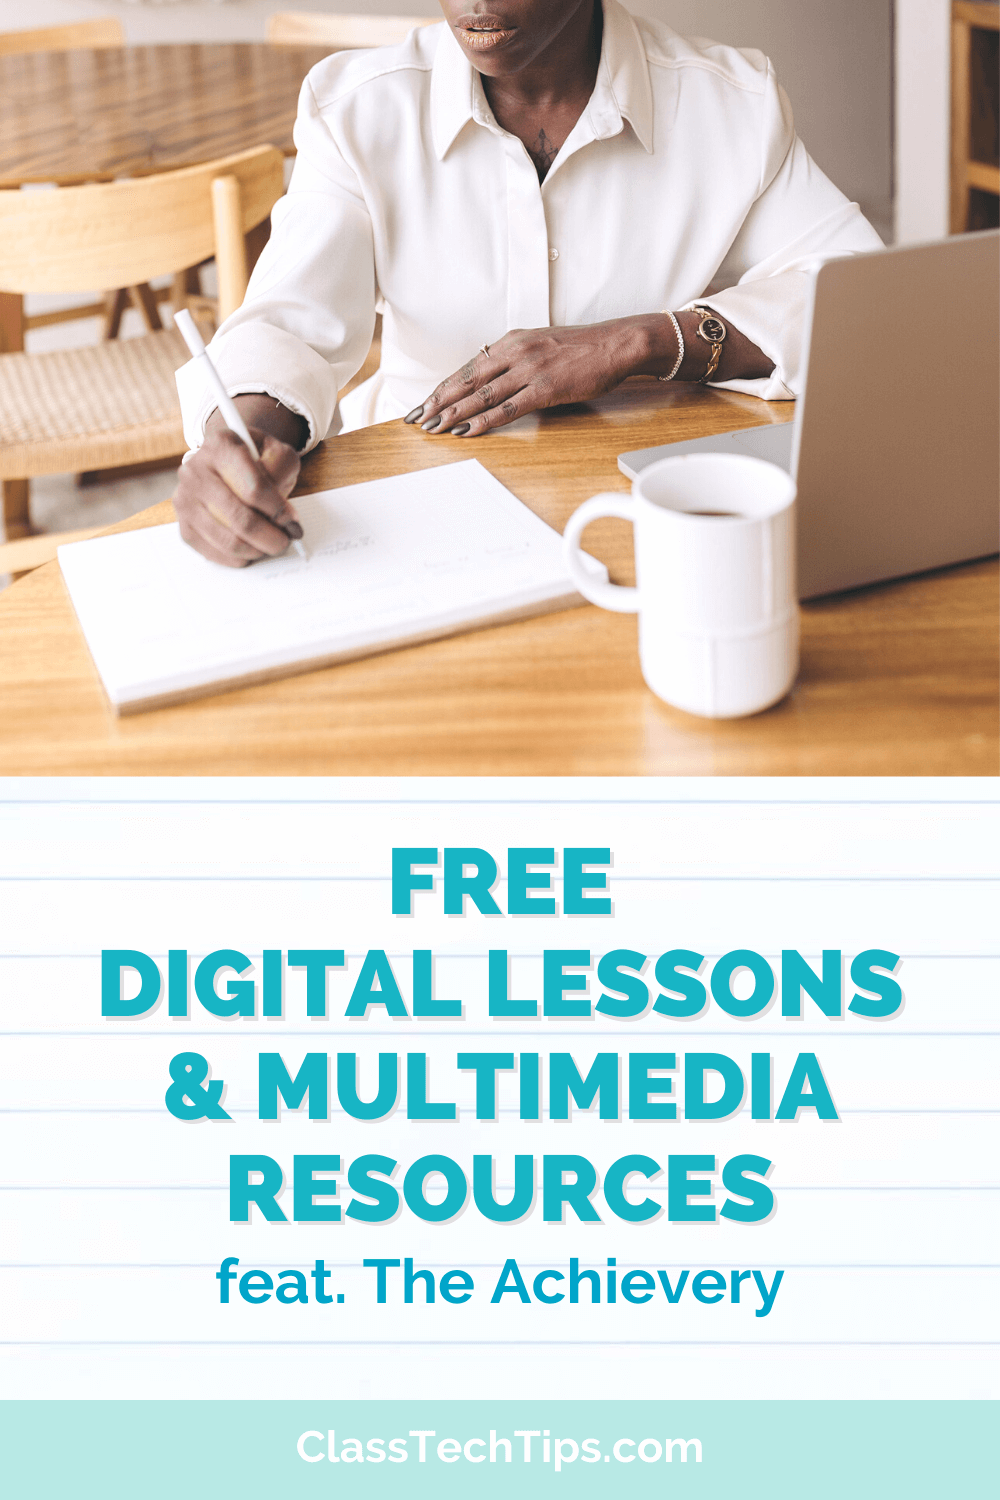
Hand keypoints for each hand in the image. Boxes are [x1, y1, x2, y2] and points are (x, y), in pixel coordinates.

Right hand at [175, 423, 302, 568]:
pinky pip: (213, 552)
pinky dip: (238, 558)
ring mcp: (185, 499)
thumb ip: (282, 470)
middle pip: (239, 518)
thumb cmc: (253, 460)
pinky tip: (251, 549)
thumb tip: (282, 511)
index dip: (278, 511)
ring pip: (227, 540)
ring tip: (270, 546)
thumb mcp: (276, 452)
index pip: (253, 488)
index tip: (292, 521)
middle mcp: (195, 471)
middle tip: (285, 540)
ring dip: (256, 550)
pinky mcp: (184, 524)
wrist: (224, 461)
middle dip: (270, 537)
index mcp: (220, 446)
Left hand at [405, 318, 650, 436]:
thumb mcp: (540, 345)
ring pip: (481, 396)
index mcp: (511, 341)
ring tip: (434, 428)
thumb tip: (493, 380)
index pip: (468, 368)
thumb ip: (515, 360)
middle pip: (467, 381)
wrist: (615, 344)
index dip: (443, 387)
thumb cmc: (582, 348)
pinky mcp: (544, 389)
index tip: (424, 402)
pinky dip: (483, 420)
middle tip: (417, 418)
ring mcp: (529, 370)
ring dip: (454, 413)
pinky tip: (467, 431)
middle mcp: (515, 353)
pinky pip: (507, 408)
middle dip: (438, 401)